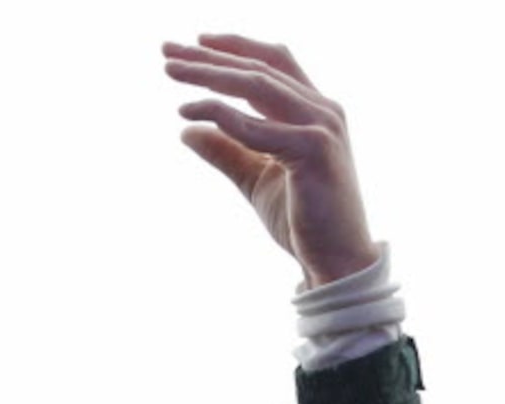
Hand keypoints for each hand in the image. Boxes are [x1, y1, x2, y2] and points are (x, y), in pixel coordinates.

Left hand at [164, 36, 379, 286]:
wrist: (335, 260)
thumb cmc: (301, 220)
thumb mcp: (254, 178)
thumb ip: (225, 151)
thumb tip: (186, 129)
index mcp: (313, 111)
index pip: (273, 63)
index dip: (234, 48)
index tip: (193, 43)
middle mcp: (322, 110)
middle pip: (261, 67)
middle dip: (212, 56)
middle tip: (168, 50)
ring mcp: (322, 127)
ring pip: (258, 85)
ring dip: (211, 74)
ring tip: (172, 70)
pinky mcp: (314, 151)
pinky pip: (259, 127)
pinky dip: (222, 116)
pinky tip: (189, 112)